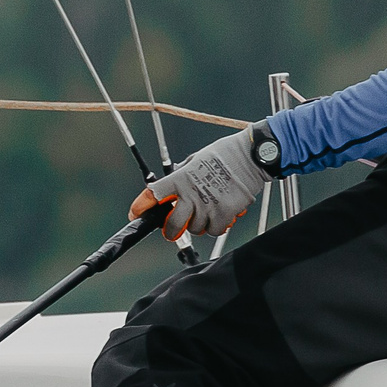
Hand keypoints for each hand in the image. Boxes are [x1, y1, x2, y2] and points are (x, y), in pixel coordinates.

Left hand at [135, 124, 278, 238]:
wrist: (251, 156)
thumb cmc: (224, 155)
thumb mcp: (195, 160)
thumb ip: (182, 176)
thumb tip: (172, 188)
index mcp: (181, 178)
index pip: (154, 194)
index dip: (141, 206)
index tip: (135, 213)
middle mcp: (192, 194)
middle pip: (173, 225)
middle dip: (171, 230)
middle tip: (172, 230)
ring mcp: (209, 205)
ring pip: (196, 229)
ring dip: (199, 224)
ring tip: (207, 210)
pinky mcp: (225, 213)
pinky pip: (214, 230)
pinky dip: (217, 225)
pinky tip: (221, 213)